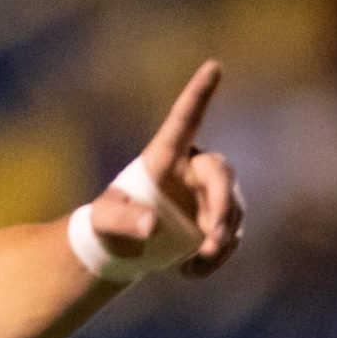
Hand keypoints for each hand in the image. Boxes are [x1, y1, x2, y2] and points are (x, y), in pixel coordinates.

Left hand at [85, 60, 246, 278]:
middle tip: (212, 239)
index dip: (199, 93)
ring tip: (198, 262)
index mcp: (165, 156)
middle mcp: (193, 167)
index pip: (185, 119)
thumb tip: (151, 225)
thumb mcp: (104, 223)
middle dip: (221, 206)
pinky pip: (231, 235)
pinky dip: (217, 255)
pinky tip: (191, 272)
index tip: (213, 65)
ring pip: (232, 208)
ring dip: (222, 236)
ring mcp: (209, 193)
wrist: (123, 248)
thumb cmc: (108, 225)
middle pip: (222, 175)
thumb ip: (123, 220)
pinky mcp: (219, 219)